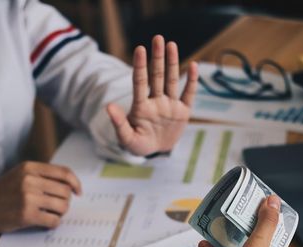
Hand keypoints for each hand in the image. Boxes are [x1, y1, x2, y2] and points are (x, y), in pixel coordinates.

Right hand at [0, 161, 80, 236]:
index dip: (75, 183)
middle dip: (65, 202)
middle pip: (65, 191)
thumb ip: (41, 176)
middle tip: (56, 207)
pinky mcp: (26, 215)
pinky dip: (53, 224)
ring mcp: (28, 197)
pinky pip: (53, 221)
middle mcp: (29, 180)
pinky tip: (45, 223)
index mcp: (30, 167)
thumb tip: (70, 184)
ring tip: (50, 214)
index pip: (64, 173)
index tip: (78, 192)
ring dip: (60, 213)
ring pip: (62, 206)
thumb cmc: (1, 193)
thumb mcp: (19, 175)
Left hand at [107, 35, 198, 155]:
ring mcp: (170, 105)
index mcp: (141, 106)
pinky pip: (188, 94)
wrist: (155, 152)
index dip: (140, 66)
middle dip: (157, 57)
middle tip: (158, 38)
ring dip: (172, 63)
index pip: (140, 82)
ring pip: (171, 80)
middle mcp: (156, 101)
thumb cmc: (137, 145)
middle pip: (157, 76)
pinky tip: (193, 65)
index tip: (140, 49)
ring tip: (171, 44)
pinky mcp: (183, 111)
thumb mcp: (126, 138)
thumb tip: (109, 107)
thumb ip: (119, 123)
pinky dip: (192, 80)